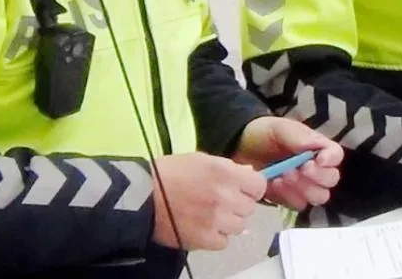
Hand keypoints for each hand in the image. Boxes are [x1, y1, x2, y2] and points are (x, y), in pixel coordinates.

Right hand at [150, 152, 266, 250]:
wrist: (142, 197)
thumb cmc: (168, 173)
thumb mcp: (200, 159)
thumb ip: (228, 167)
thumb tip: (248, 173)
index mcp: (225, 172)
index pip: (259, 185)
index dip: (251, 187)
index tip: (243, 189)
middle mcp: (225, 196)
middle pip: (250, 207)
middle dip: (238, 204)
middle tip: (221, 201)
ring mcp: (217, 220)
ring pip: (240, 226)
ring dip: (228, 222)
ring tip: (211, 215)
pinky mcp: (206, 240)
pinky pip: (224, 241)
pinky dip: (216, 236)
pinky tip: (203, 227)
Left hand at [232, 116, 342, 210]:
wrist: (239, 149)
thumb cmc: (262, 134)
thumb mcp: (278, 128)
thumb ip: (297, 135)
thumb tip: (314, 148)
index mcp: (316, 147)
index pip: (336, 155)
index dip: (331, 159)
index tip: (317, 160)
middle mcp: (315, 168)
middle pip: (331, 179)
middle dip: (316, 176)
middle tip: (298, 169)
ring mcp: (303, 186)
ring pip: (319, 196)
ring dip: (303, 188)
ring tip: (283, 176)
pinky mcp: (289, 198)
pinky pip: (299, 205)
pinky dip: (289, 197)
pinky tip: (275, 185)